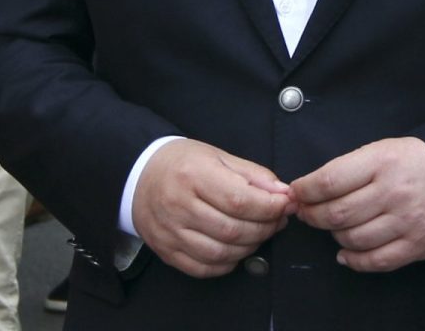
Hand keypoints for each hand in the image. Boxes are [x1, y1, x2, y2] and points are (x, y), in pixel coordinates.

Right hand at [132, 139, 293, 278]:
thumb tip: (282, 193)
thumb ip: (252, 174)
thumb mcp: (217, 156)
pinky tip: (235, 249)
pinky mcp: (166, 251)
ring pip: (221, 253)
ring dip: (250, 247)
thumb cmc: (182, 163)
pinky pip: (204, 268)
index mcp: (193, 175)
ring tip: (258, 233)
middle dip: (265, 228)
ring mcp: (170, 232)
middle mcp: (178, 205)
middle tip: (276, 220)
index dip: (269, 208)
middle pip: (233, 230)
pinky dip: (227, 263)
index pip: (239, 200)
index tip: (285, 205)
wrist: (139, 174)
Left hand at [291, 137, 424, 272]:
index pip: (330, 181)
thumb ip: (348, 168)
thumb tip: (308, 189)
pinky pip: (376, 261)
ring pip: (353, 239)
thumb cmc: (414, 162)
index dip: (305, 191)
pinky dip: (354, 260)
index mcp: (382, 162)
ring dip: (334, 236)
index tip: (297, 193)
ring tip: (333, 227)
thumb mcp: (382, 150)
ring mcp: (406, 222)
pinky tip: (345, 252)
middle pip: (337, 214)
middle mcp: (393, 193)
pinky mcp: (417, 246)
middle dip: (313, 215)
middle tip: (307, 213)